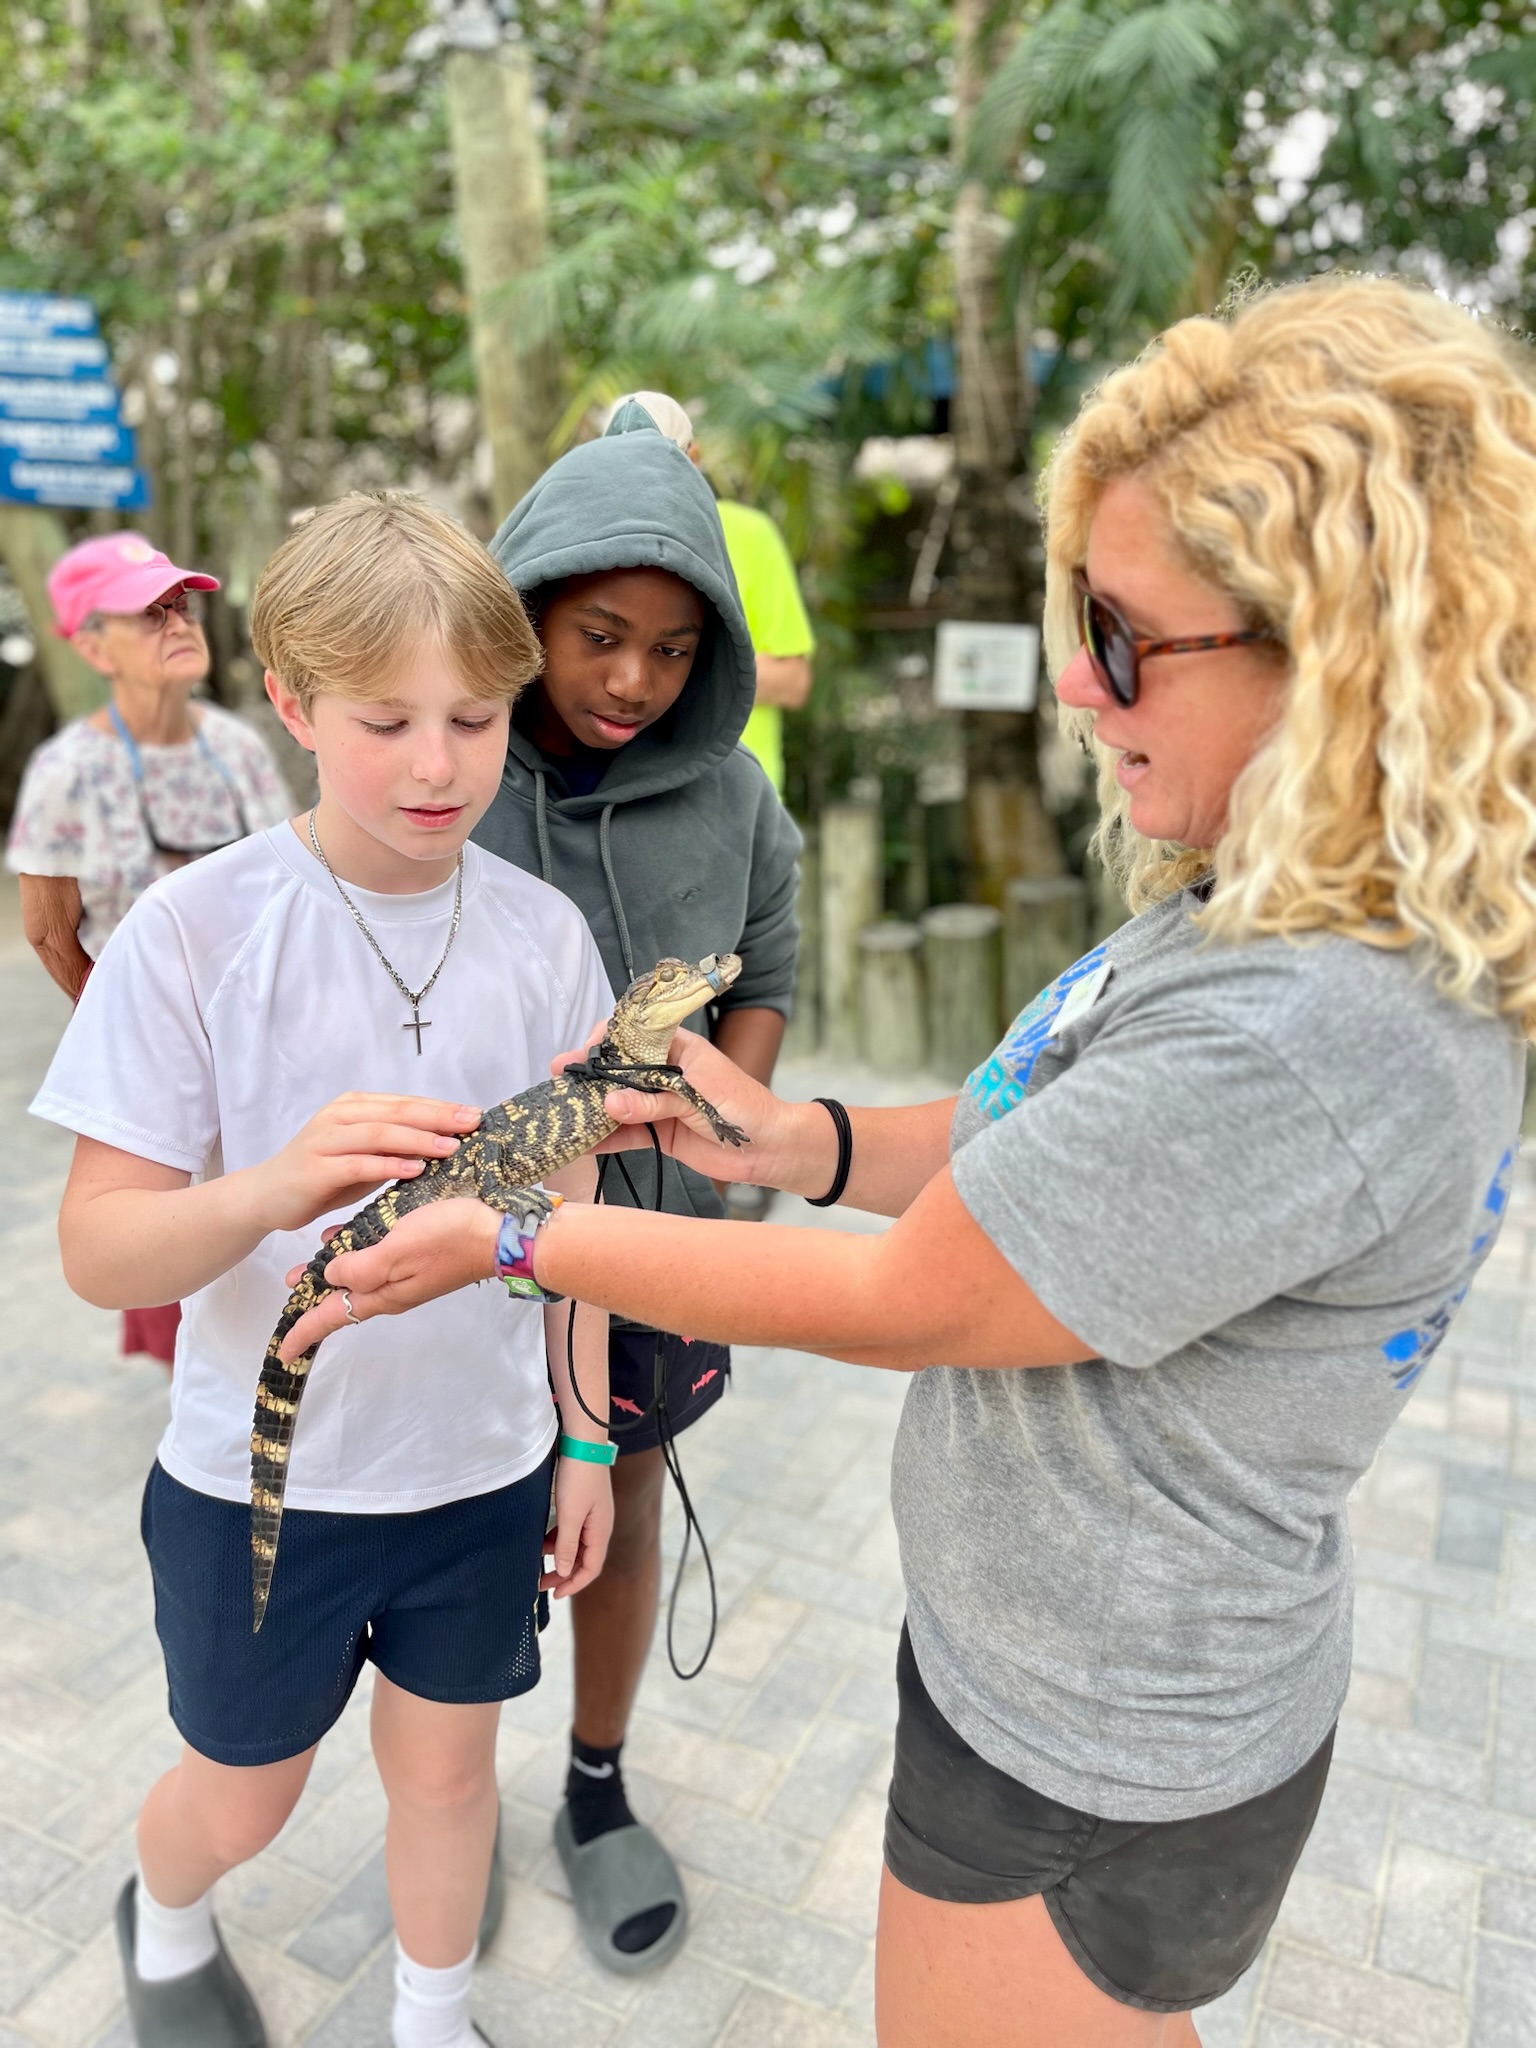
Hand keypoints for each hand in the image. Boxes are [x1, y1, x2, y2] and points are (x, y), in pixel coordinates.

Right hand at [256, 1093, 481, 1234]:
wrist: (267, 1195)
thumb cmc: (322, 1176)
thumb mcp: (364, 1158)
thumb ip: (395, 1147)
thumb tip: (445, 1142)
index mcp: (353, 1107)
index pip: (405, 1103)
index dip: (441, 1108)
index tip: (475, 1114)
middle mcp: (339, 1116)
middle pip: (397, 1112)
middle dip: (438, 1117)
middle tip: (472, 1123)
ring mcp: (325, 1140)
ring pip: (380, 1133)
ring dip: (419, 1139)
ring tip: (451, 1147)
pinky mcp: (316, 1167)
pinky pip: (359, 1163)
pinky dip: (389, 1165)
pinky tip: (415, 1169)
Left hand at [278, 1197, 499, 1359]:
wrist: (500, 1235)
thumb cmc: (448, 1239)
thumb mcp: (396, 1251)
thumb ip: (359, 1267)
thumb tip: (331, 1276)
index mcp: (382, 1294)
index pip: (333, 1318)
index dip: (305, 1332)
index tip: (283, 1352)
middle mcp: (391, 1291)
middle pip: (343, 1300)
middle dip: (314, 1299)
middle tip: (288, 1285)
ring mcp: (405, 1276)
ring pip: (359, 1279)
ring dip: (334, 1272)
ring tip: (310, 1260)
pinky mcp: (418, 1259)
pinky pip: (376, 1261)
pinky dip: (356, 1251)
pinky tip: (349, 1234)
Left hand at [543, 1455, 612, 1597]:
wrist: (582, 1442)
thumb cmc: (578, 1477)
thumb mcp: (570, 1514)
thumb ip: (567, 1545)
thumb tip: (565, 1572)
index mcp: (601, 1531)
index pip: (591, 1568)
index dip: (573, 1584)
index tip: (554, 1594)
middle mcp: (599, 1526)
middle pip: (584, 1559)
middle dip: (564, 1574)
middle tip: (540, 1582)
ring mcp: (591, 1515)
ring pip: (576, 1545)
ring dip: (559, 1555)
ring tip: (538, 1559)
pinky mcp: (582, 1505)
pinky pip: (571, 1531)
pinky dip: (558, 1539)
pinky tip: (543, 1539)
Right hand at [552, 1028, 811, 1190]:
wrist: (771, 1147)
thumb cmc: (744, 1106)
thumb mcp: (697, 1097)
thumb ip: (653, 1101)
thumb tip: (609, 1103)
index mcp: (676, 1049)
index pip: (634, 1036)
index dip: (606, 1041)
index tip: (585, 1051)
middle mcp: (662, 1073)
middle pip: (617, 1070)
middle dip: (589, 1075)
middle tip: (560, 1079)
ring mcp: (658, 1104)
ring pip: (617, 1103)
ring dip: (591, 1107)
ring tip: (560, 1110)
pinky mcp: (658, 1134)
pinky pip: (626, 1134)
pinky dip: (605, 1139)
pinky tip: (581, 1142)